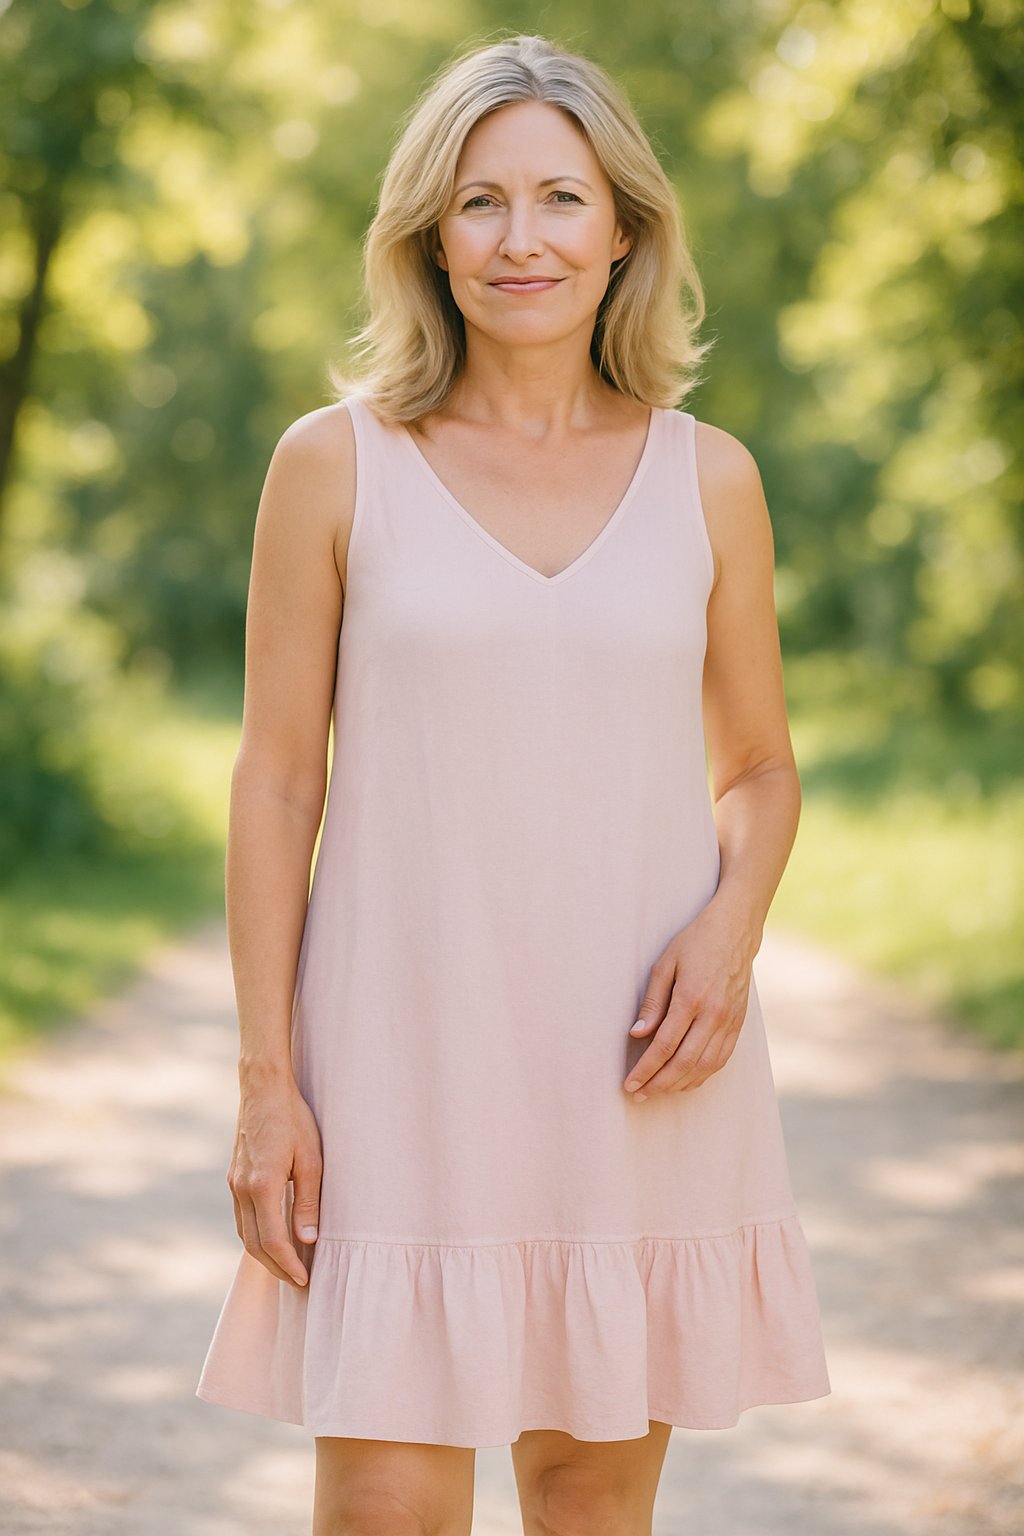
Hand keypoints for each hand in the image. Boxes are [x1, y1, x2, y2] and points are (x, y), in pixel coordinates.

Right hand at [227, 1071, 323, 1286]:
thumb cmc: (293, 1119)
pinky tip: (271, 1238)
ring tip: (287, 1266)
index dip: (288, 1264)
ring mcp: (234, 1184)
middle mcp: (242, 1189)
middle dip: (276, 1267)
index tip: (304, 1280)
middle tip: (297, 1282)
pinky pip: (241, 1217)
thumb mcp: (311, 1159)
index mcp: (262, 1186)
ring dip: (264, 1254)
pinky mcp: (234, 1177)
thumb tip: (308, 1240)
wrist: (263, 1088)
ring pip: (244, 1233)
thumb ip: (308, 1202)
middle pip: (254, 1244)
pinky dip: (255, 1235)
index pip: (273, 1240)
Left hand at [623, 903, 756, 1100]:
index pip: (664, 1045)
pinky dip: (702, 1075)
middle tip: (639, 1094)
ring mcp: (729, 1021)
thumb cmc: (695, 943)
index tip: (630, 1082)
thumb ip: (652, 1002)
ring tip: (658, 1090)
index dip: (646, 1069)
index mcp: (691, 998)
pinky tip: (686, 1080)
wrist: (735, 931)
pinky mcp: (739, 1024)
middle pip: (684, 1062)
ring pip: (705, 1066)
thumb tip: (637, 1034)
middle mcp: (713, 1014)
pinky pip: (721, 1059)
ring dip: (680, 1084)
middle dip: (659, 1083)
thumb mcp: (664, 964)